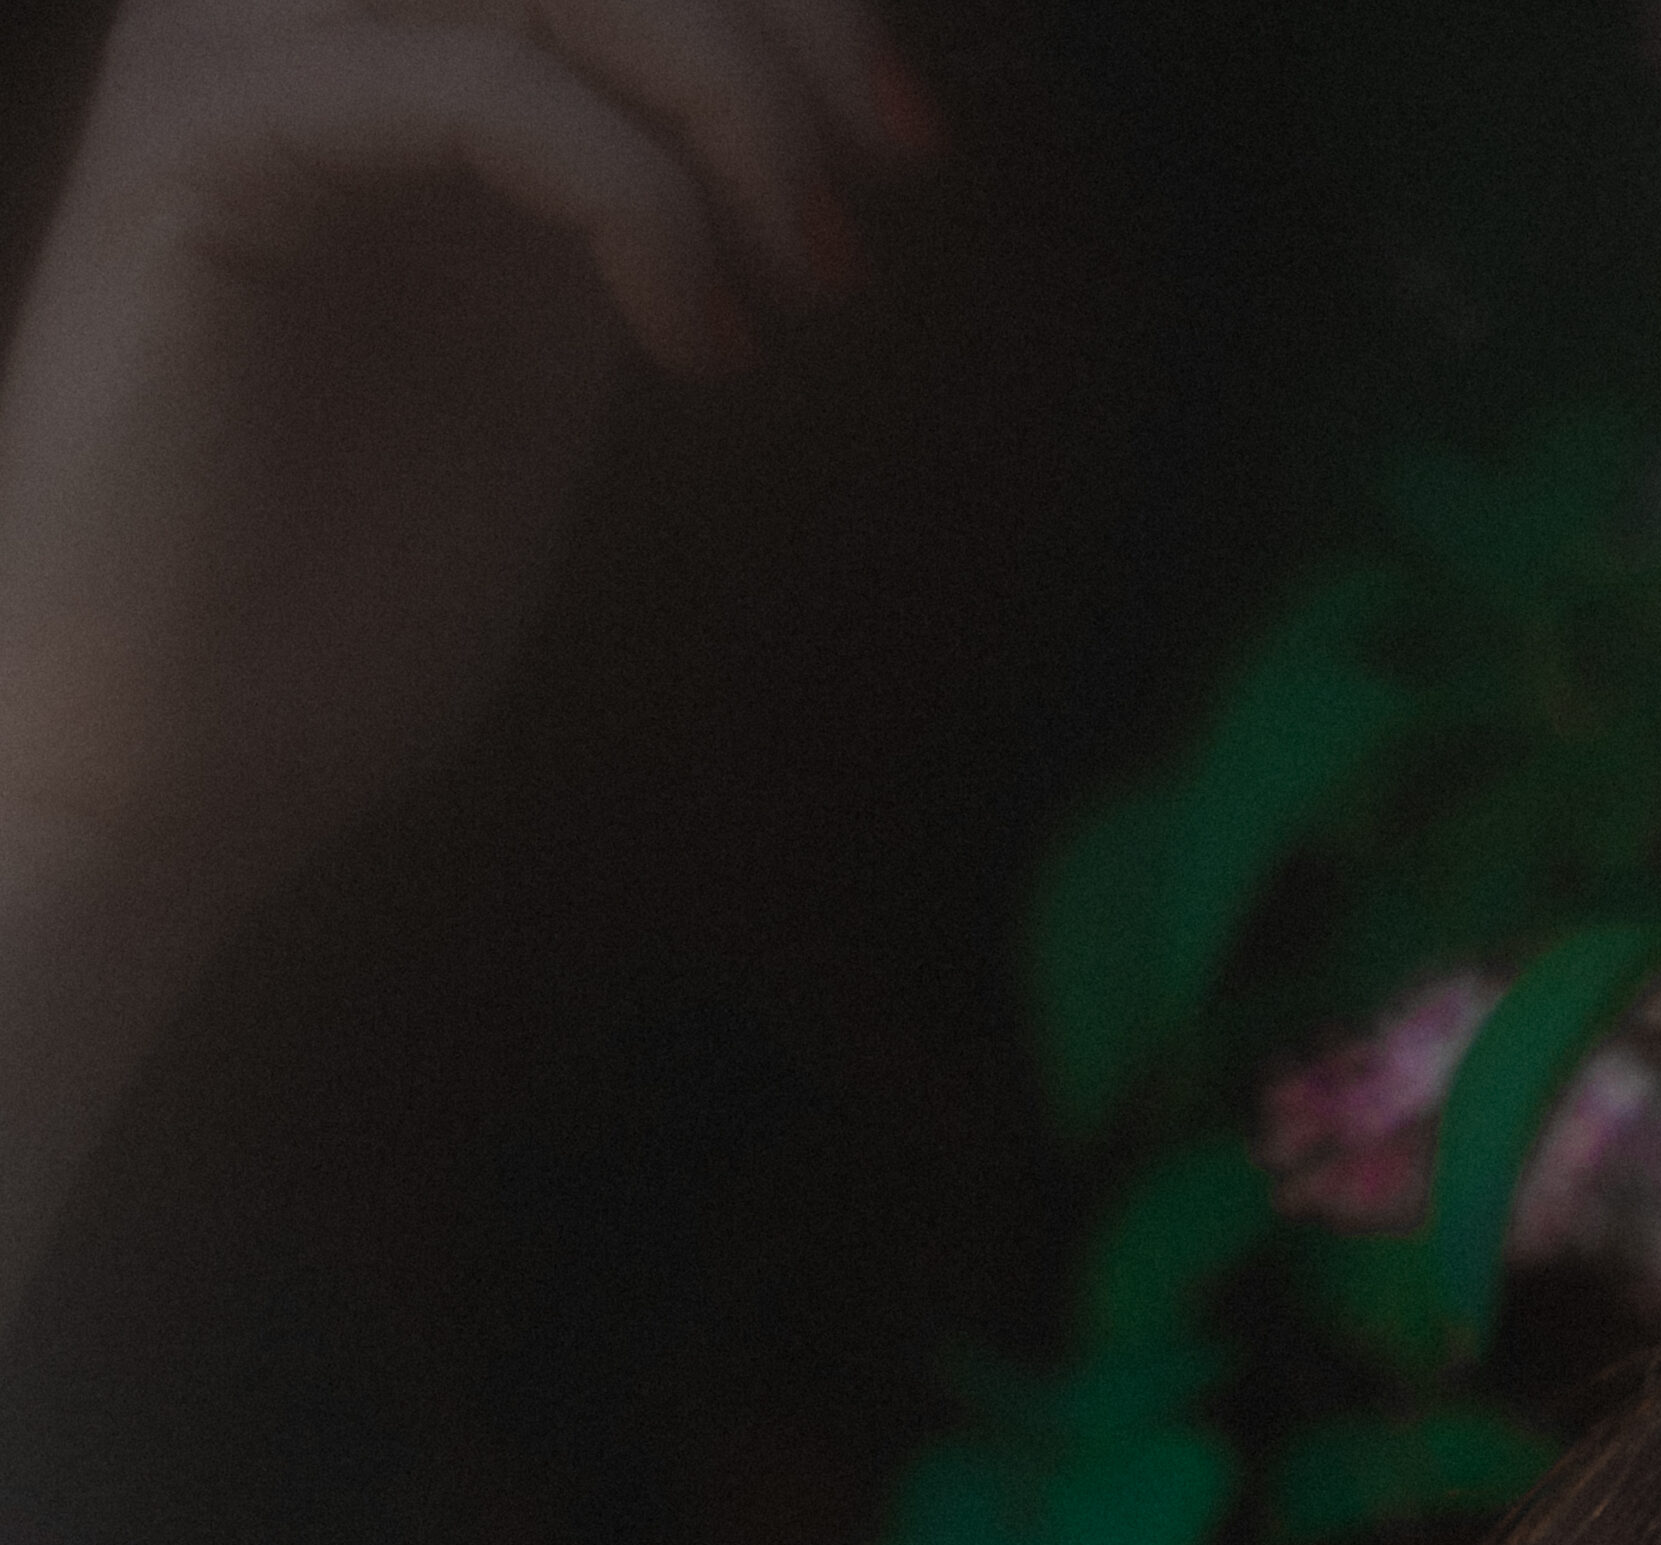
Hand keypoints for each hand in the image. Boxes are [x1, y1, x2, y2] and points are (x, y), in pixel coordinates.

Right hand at [0, 0, 936, 969]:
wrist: (160, 762)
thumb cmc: (329, 611)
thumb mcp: (532, 366)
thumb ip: (623, 217)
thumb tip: (795, 142)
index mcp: (382, 59)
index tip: (907, 146)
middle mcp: (300, 21)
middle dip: (778, 22)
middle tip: (872, 201)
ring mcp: (238, 61)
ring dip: (721, 93)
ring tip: (800, 280)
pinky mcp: (206, 149)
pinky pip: (467, 85)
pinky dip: (629, 197)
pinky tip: (695, 347)